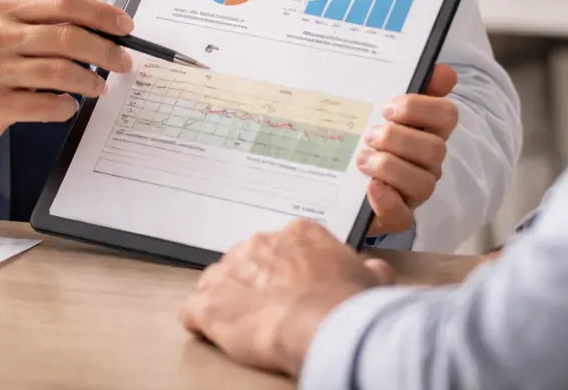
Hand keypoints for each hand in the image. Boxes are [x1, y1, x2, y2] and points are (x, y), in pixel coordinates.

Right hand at [0, 0, 133, 161]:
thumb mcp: (0, 30)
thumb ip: (40, 24)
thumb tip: (99, 30)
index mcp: (4, 11)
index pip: (62, 2)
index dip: (100, 13)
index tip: (124, 26)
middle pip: (67, 37)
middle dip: (105, 50)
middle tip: (123, 62)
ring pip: (60, 71)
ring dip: (89, 81)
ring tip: (99, 87)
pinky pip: (44, 104)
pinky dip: (65, 106)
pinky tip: (69, 106)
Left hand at [179, 219, 394, 376]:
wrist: (324, 325)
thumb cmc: (348, 303)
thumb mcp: (371, 279)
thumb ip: (366, 268)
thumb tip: (374, 270)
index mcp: (297, 233)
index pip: (282, 247)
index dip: (285, 271)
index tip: (292, 287)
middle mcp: (259, 243)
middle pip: (247, 260)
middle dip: (255, 283)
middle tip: (272, 309)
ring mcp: (229, 271)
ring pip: (217, 282)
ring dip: (226, 300)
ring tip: (243, 325)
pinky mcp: (208, 304)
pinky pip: (192, 311)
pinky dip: (200, 323)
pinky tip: (211, 333)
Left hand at [359, 63, 458, 234]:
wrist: (331, 176)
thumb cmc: (361, 135)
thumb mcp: (374, 106)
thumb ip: (407, 84)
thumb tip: (445, 72)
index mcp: (426, 130)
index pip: (446, 115)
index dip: (419, 108)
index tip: (386, 108)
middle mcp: (427, 162)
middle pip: (434, 149)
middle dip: (398, 139)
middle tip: (369, 135)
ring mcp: (414, 191)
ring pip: (422, 182)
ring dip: (389, 166)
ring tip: (362, 160)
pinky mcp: (396, 216)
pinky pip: (402, 215)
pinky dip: (386, 200)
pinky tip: (368, 187)